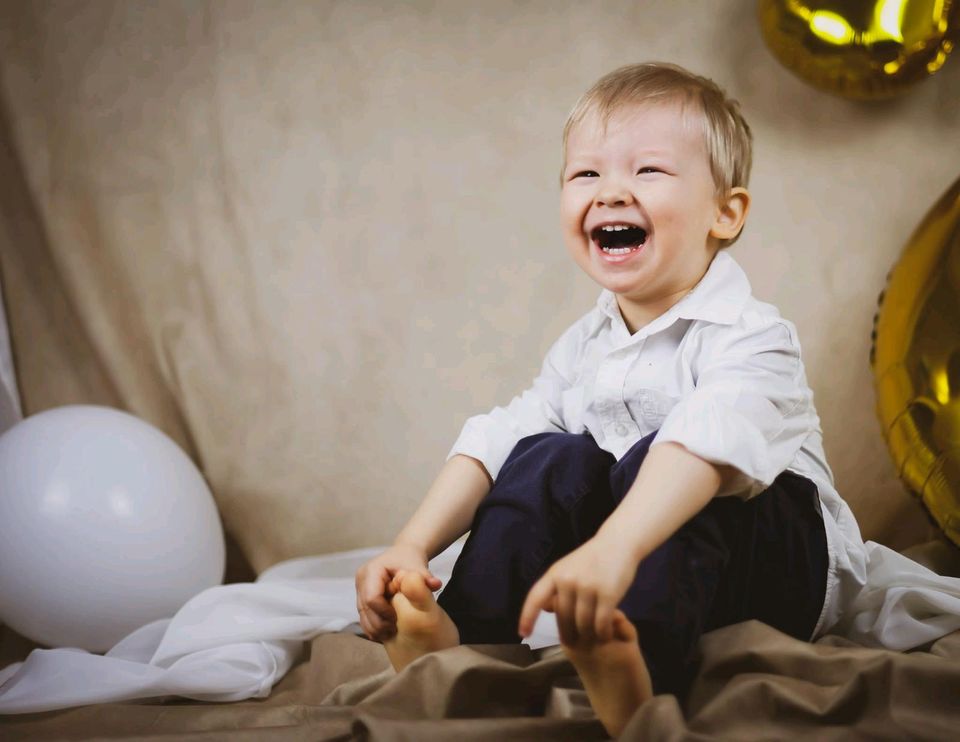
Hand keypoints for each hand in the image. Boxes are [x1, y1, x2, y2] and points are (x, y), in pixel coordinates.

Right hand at [355, 543, 442, 640]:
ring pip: (362, 615)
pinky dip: (373, 627)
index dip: (384, 612)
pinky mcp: (361, 598)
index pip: (372, 598)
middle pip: (364, 609)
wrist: (404, 554)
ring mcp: (359, 589)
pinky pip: (364, 617)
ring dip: (375, 628)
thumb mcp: (417, 566)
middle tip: (395, 630)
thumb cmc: (410, 559)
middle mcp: (361, 580)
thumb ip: (425, 577)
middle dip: (379, 623)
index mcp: (371, 571)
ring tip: (391, 633)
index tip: (398, 618)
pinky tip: (386, 632)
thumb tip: (436, 584)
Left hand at [518, 536, 637, 643]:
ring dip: (588, 636)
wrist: (618, 542)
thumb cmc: (592, 558)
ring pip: (583, 624)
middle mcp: (568, 580)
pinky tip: (606, 635)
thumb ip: (557, 587)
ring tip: (593, 639)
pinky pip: (601, 623)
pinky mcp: (608, 594)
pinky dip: (603, 633)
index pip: (535, 598)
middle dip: (568, 635)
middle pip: (563, 619)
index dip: (527, 617)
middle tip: (575, 644)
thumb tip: (546, 609)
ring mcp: (588, 586)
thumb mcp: (568, 567)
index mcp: (555, 573)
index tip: (523, 634)